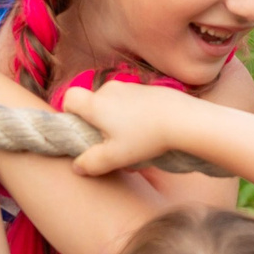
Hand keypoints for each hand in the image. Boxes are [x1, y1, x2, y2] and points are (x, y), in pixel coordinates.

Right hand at [63, 79, 194, 175]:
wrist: (183, 119)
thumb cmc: (145, 138)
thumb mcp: (115, 157)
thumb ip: (92, 163)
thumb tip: (77, 166)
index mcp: (96, 104)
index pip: (70, 97)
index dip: (70, 112)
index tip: (81, 129)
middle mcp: (110, 90)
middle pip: (92, 102)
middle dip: (96, 121)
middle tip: (110, 142)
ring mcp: (130, 86)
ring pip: (112, 102)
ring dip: (116, 119)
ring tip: (132, 139)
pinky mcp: (147, 89)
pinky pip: (130, 101)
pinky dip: (133, 114)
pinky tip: (147, 130)